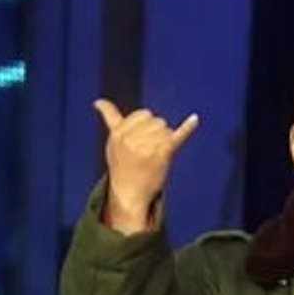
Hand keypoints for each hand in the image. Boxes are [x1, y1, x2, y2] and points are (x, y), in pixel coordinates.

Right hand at [94, 98, 198, 231]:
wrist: (129, 192)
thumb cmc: (122, 165)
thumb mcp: (112, 141)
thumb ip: (110, 119)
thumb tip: (98, 102)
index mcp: (119, 133)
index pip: (143, 114)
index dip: (146, 124)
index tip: (142, 138)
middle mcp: (132, 139)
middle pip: (157, 120)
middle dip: (157, 131)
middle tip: (148, 150)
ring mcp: (148, 146)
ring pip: (166, 129)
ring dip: (165, 139)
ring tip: (155, 155)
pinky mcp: (163, 154)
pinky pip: (177, 136)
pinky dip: (187, 128)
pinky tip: (194, 120)